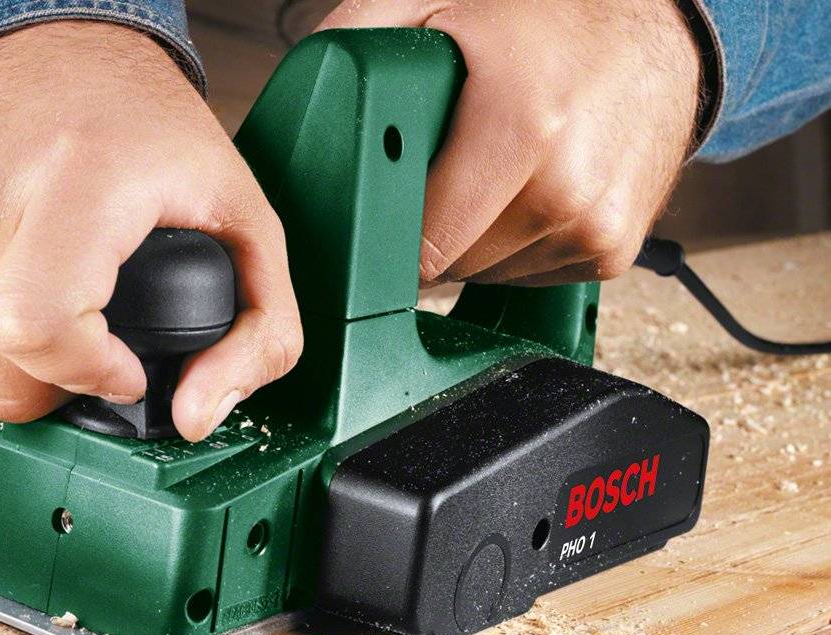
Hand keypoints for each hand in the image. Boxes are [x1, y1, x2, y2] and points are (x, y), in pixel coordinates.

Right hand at [0, 21, 300, 440]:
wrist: (58, 39)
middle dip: (50, 379)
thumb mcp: (246, 223)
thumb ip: (261, 334)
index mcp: (81, 177)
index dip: (84, 375)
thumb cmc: (152, 132)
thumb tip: (195, 417)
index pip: (36, 329)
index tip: (121, 366)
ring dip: (4, 349)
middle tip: (88, 338)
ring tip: (47, 289)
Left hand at [319, 0, 700, 285]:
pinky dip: (514, 245)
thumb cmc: (555, 17)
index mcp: (522, 125)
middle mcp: (568, 187)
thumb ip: (365, 41)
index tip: (375, 220)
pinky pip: (528, 274)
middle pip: (450, 265)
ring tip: (491, 172)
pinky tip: (527, 190)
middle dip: (428, 230)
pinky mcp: (612, 252)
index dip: (386, 235)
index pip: (422, 243)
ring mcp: (596, 227)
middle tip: (438, 172)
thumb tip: (308, 99)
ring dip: (472, 239)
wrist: (661, 34)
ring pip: (486, 274)